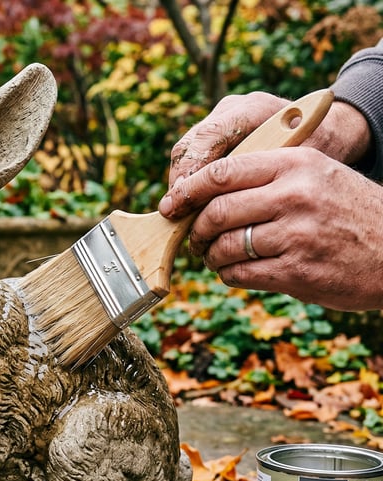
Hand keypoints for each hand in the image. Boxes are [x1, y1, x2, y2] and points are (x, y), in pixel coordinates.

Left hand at [159, 146, 382, 310]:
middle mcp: (294, 196)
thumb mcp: (318, 174)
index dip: (188, 191)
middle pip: (216, 212)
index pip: (222, 173)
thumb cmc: (349, 211)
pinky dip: (228, 274)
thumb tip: (206, 189)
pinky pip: (240, 274)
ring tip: (214, 256)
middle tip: (194, 238)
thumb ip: (269, 175)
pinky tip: (233, 271)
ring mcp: (296, 236)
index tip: (172, 204)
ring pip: (225, 246)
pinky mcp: (297, 272)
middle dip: (196, 229)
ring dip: (210, 255)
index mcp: (295, 165)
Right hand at [166, 92, 371, 195]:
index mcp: (255, 109)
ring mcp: (220, 120)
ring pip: (184, 151)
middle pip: (190, 143)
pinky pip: (191, 158)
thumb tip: (230, 204)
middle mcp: (232, 110)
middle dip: (180, 181)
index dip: (191, 169)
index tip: (182, 198)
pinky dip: (187, 184)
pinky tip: (188, 208)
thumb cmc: (318, 149)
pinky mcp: (214, 135)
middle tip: (172, 212)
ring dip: (179, 185)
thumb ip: (266, 176)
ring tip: (177, 215)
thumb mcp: (299, 164)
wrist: (325, 132)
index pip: (210, 136)